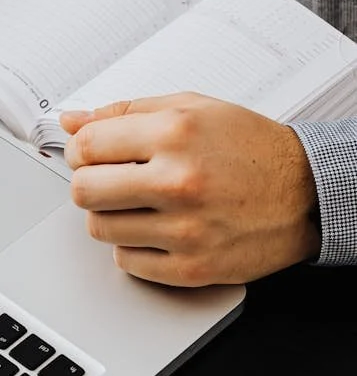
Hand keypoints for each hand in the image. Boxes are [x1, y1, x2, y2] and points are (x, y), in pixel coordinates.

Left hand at [61, 92, 319, 286]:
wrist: (306, 192)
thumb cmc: (247, 146)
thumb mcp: (188, 108)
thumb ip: (124, 112)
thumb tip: (70, 120)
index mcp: (174, 134)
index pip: (86, 146)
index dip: (79, 149)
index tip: (88, 153)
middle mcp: (179, 182)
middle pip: (84, 191)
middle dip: (89, 182)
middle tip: (108, 179)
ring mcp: (186, 229)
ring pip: (100, 228)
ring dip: (110, 215)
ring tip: (137, 202)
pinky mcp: (193, 267)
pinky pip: (127, 262)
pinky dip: (133, 246)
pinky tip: (156, 228)